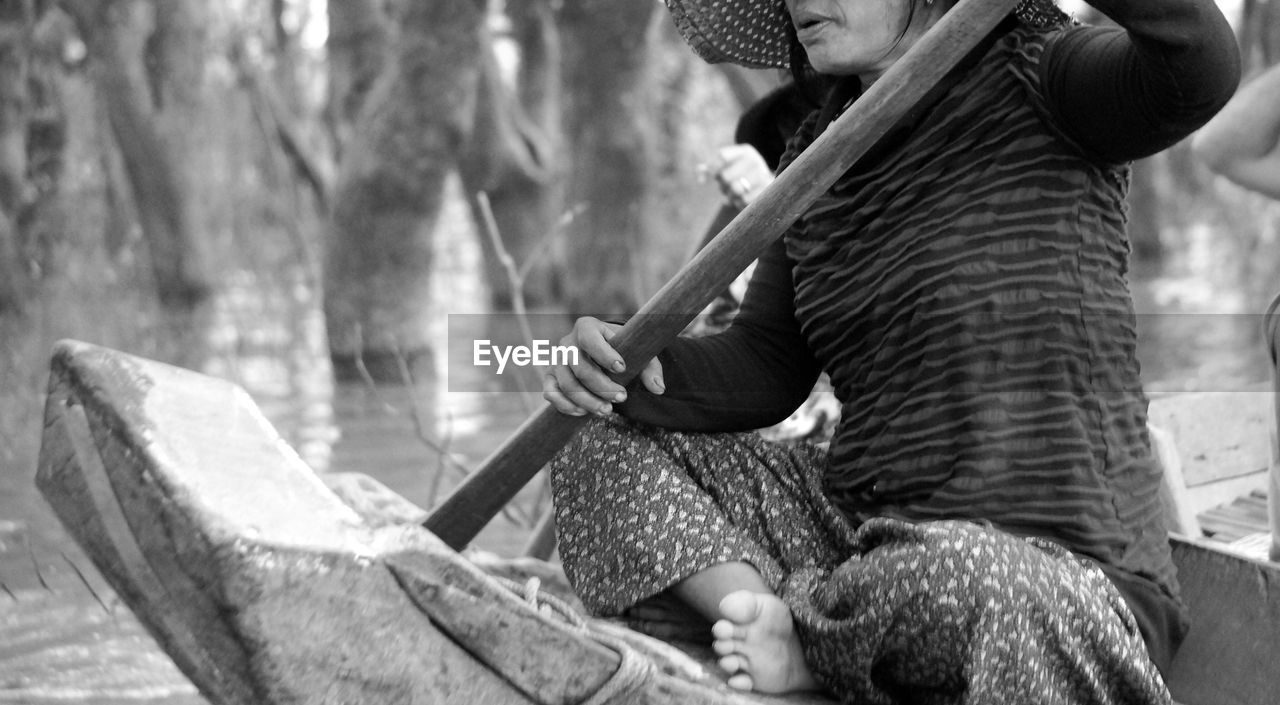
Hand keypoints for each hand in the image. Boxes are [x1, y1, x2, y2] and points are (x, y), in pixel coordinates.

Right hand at [542, 317, 664, 416]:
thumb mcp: (639, 354)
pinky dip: (566, 405)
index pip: (590, 339)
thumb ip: (651, 369)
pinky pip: (551, 393)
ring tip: (607, 410)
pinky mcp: (551, 377)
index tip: (622, 368)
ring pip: (567, 384)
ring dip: (587, 401)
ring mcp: (556, 360)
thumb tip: (658, 389)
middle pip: (580, 368)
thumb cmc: (622, 351)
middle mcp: (567, 342)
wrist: (603, 353)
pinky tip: (584, 413)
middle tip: (622, 398)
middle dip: (601, 387)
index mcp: (587, 327)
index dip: (604, 355)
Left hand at [699, 144, 773, 209]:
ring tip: (732, 194)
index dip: (713, 168)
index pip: (721, 156)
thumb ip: (710, 169)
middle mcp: (755, 161)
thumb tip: (700, 175)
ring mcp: (762, 176)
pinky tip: (741, 199)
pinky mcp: (765, 191)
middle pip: (725, 176)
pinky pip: (743, 200)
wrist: (769, 188)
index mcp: (745, 151)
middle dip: (721, 185)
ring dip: (729, 195)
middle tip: (724, 187)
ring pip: (735, 189)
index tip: (714, 175)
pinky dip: (738, 203)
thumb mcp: (727, 167)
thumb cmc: (741, 176)